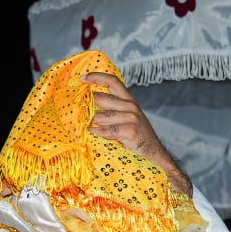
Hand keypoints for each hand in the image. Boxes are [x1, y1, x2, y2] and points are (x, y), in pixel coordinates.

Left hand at [84, 72, 189, 194]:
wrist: (154, 154)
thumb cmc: (136, 138)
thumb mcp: (126, 119)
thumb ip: (111, 110)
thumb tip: (88, 107)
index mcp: (128, 100)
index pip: (112, 81)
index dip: (96, 77)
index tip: (82, 78)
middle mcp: (130, 105)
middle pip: (102, 99)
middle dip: (87, 105)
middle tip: (76, 111)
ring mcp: (131, 117)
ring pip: (101, 116)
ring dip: (90, 122)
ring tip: (82, 125)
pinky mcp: (130, 130)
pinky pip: (107, 130)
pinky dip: (97, 132)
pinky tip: (91, 133)